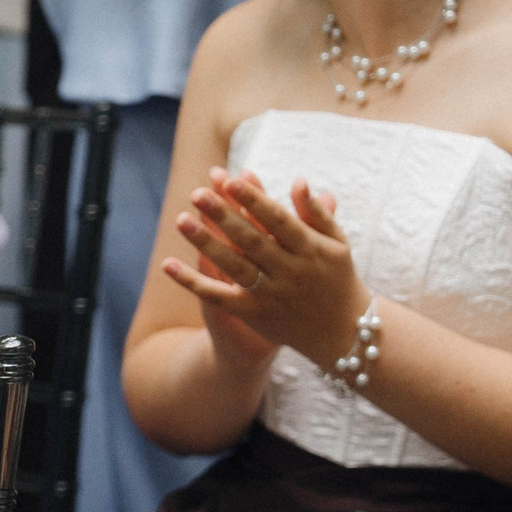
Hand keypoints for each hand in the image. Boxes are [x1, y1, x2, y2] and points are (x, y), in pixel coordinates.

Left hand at [160, 169, 366, 369]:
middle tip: (198, 193)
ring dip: (205, 243)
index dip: (255, 200)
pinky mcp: (254, 314)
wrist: (344, 332)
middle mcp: (291, 272)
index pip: (278, 220)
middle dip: (224, 216)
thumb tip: (297, 179)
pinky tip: (168, 264)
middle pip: (252, 240)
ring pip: (234, 266)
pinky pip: (218, 297)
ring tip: (181, 219)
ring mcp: (271, 294)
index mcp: (311, 250)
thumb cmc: (337, 277)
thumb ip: (316, 213)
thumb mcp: (336, 243)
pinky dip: (192, 282)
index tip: (232, 179)